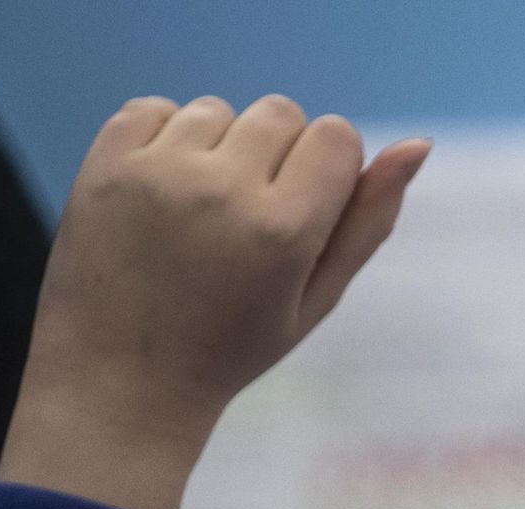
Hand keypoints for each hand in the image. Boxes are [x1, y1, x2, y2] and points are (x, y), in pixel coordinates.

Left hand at [0, 94, 430, 508]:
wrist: (121, 382)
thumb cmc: (232, 348)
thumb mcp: (316, 299)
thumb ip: (368, 222)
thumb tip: (418, 143)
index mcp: (285, 230)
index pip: (336, 135)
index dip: (327, 170)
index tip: (301, 215)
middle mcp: (224, 189)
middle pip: (281, 113)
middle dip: (277, 154)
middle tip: (247, 220)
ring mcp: (158, 172)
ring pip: (218, 110)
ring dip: (219, 147)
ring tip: (199, 213)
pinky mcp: (106, 164)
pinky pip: (154, 109)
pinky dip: (163, 140)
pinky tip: (160, 194)